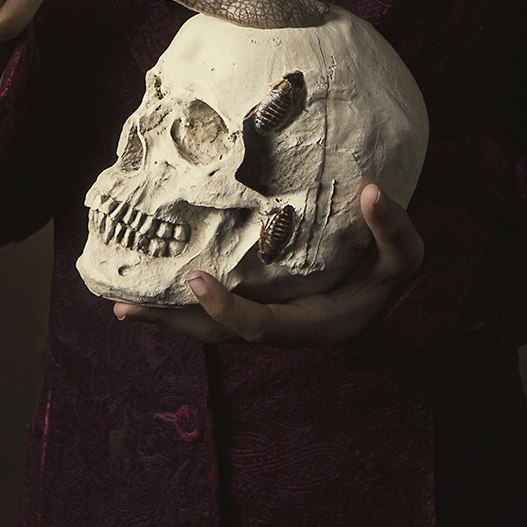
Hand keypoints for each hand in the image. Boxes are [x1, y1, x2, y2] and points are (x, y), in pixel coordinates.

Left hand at [112, 183, 424, 346]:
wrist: (388, 288)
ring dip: (168, 316)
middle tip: (124, 307)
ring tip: (121, 302)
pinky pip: (216, 305)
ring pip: (211, 327)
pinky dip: (184, 299)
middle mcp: (284, 329)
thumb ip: (393, 229)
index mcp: (314, 325)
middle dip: (173, 324)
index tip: (194, 278)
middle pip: (220, 337)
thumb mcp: (406, 257)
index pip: (262, 328)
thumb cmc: (393, 272)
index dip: (226, 310)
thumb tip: (373, 190)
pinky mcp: (259, 302)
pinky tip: (154, 277)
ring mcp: (268, 318)